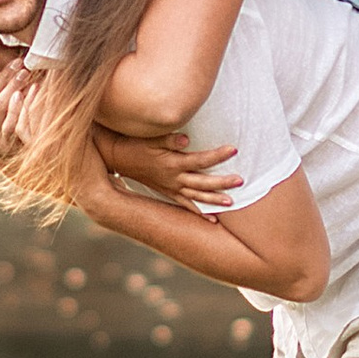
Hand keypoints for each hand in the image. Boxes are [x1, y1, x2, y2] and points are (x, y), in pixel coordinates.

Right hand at [92, 125, 239, 211]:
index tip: (234, 149)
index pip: (200, 160)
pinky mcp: (167, 192)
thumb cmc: (135, 144)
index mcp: (172, 163)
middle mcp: (173, 178)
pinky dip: (198, 212)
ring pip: (196, 197)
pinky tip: (212, 219)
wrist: (117, 157)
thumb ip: (169, 137)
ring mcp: (170, 187)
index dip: (217, 156)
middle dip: (222, 182)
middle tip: (241, 180)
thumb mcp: (151, 137)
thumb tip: (187, 138)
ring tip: (232, 203)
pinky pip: (185, 205)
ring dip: (214, 200)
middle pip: (202, 182)